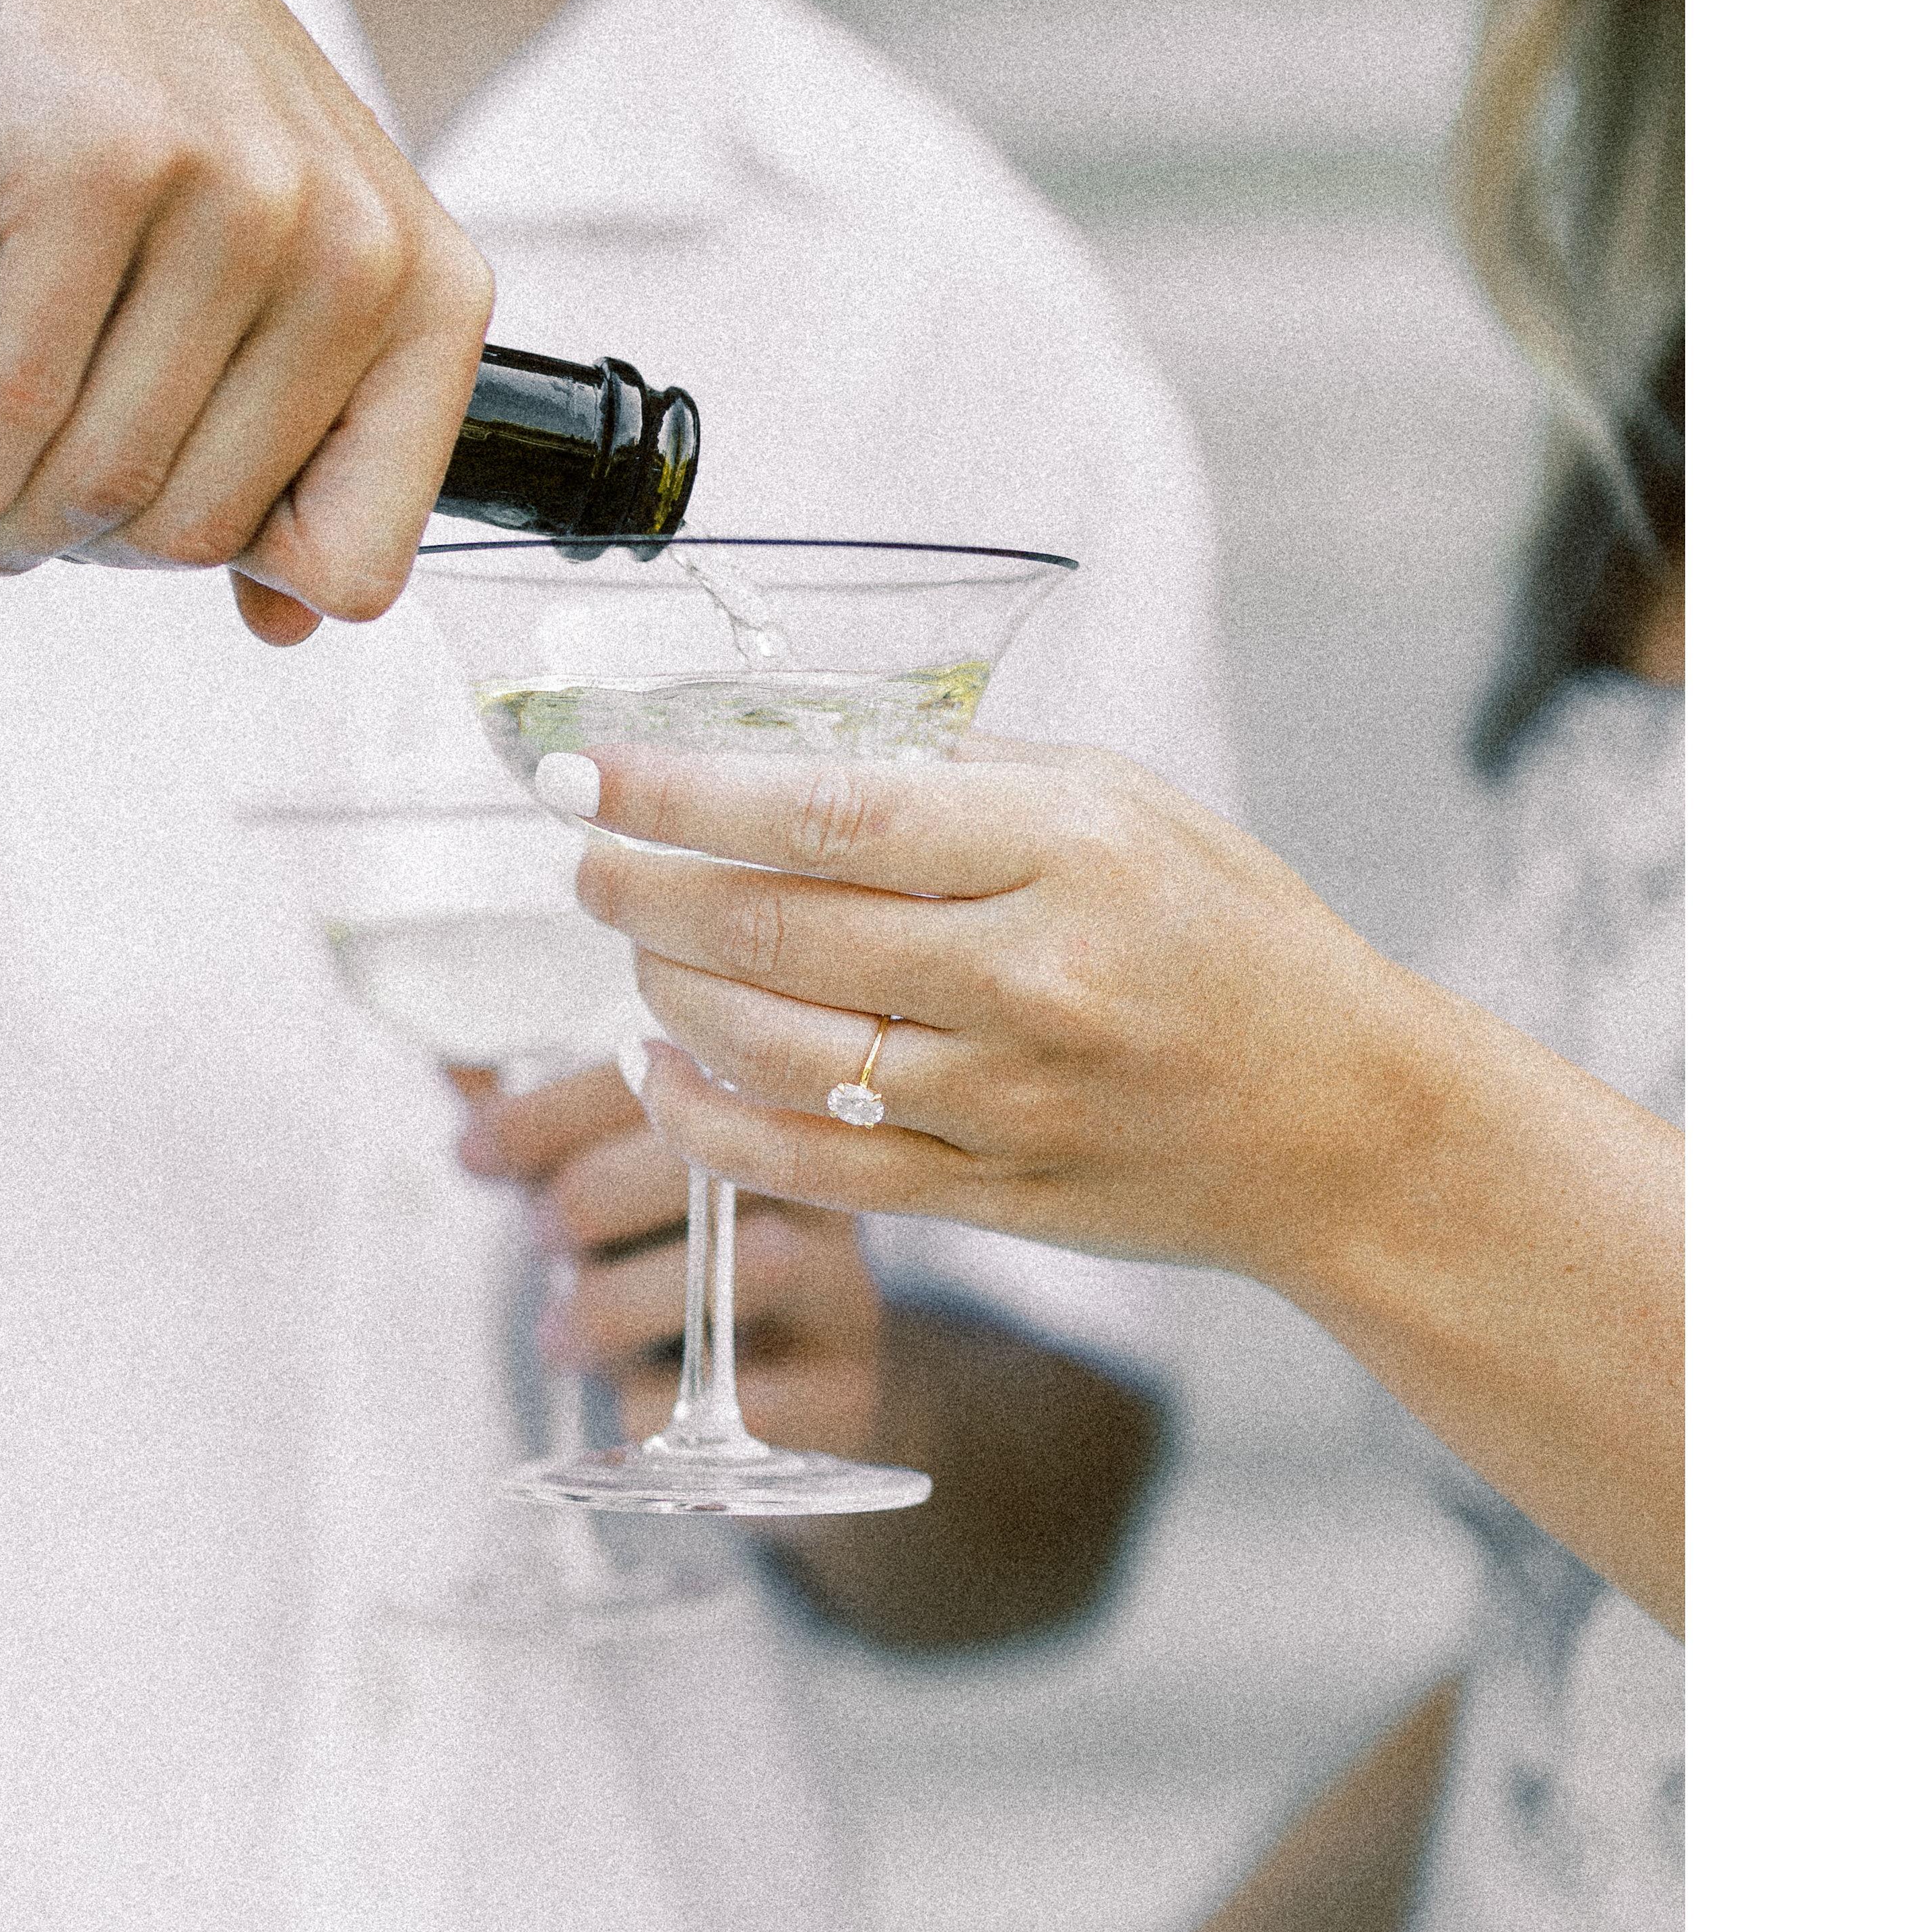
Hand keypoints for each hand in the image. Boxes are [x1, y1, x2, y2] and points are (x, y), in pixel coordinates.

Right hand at [0, 0, 494, 643]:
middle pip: (204, 537)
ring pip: (109, 487)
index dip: (238, 580)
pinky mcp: (103, 166)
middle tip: (22, 513)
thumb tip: (286, 623)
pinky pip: (15, 407)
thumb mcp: (278, 247)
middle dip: (93, 548)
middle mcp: (357, 245)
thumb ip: (309, 430)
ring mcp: (240, 197)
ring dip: (5, 530)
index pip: (359, 566)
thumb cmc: (143, 87)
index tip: (152, 536)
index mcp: (430, 290)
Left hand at [453, 1060, 887, 1458]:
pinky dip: (662, 1405)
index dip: (543, 1114)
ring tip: (560, 1339)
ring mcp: (843, 1290)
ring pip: (724, 1275)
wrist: (816, 1389)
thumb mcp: (621, 1185)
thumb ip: (549, 1130)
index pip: (651, 1076)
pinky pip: (745, 1398)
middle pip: (686, 1163)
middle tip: (541, 1244)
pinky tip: (630, 1403)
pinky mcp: (844, 1395)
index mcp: (763, 1113)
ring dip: (609, 1310)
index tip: (475, 1154)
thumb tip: (452, 1057)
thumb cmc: (693, 1269)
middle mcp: (819, 1188)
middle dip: (579, 1206)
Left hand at [545, 740, 1442, 1303]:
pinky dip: (707, 1121)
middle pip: (776, 930)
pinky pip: (805, 1168)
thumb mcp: (1129, 803)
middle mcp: (1029, 977)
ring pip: (773, 1052)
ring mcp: (1004, 1100)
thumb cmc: (1232, 940)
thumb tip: (795, 736)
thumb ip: (967, 770)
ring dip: (667, 995)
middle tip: (585, 860)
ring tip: (635, 950)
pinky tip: (659, 1072)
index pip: (824, 811)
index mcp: (1065, 850)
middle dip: (644, 892)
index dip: (681, 794)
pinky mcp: (986, 1195)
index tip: (588, 775)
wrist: (1345, 1122)